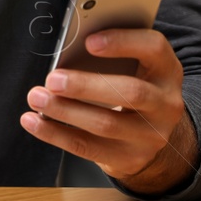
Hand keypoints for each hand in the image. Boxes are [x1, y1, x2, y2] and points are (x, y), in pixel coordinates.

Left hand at [20, 28, 198, 194]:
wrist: (150, 134)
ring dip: (65, 111)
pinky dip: (55, 134)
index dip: (123, 42)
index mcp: (166, 70)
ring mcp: (151, 136)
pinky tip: (34, 121)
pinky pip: (87, 147)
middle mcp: (166, 104)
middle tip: (53, 78)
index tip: (88, 41)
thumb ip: (112, 55)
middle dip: (86, 85)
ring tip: (37, 97)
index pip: (154, 48)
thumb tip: (67, 50)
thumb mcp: (134, 66)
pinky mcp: (129, 159)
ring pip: (106, 124)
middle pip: (131, 92)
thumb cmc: (133, 86)